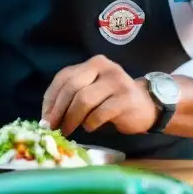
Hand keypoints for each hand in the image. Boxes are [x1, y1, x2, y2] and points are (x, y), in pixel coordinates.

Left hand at [41, 55, 157, 136]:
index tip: (45, 118)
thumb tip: (47, 117)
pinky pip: (99, 114)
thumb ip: (73, 96)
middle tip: (53, 127)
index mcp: (93, 63)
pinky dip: (90, 124)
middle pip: (72, 87)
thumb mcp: (92, 90)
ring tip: (68, 130)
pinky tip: (89, 128)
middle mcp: (105, 67)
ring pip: (84, 100)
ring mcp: (117, 82)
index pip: (64, 77)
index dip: (51, 98)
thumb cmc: (113, 100)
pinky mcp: (125, 99)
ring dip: (72, 119)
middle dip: (59, 110)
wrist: (147, 106)